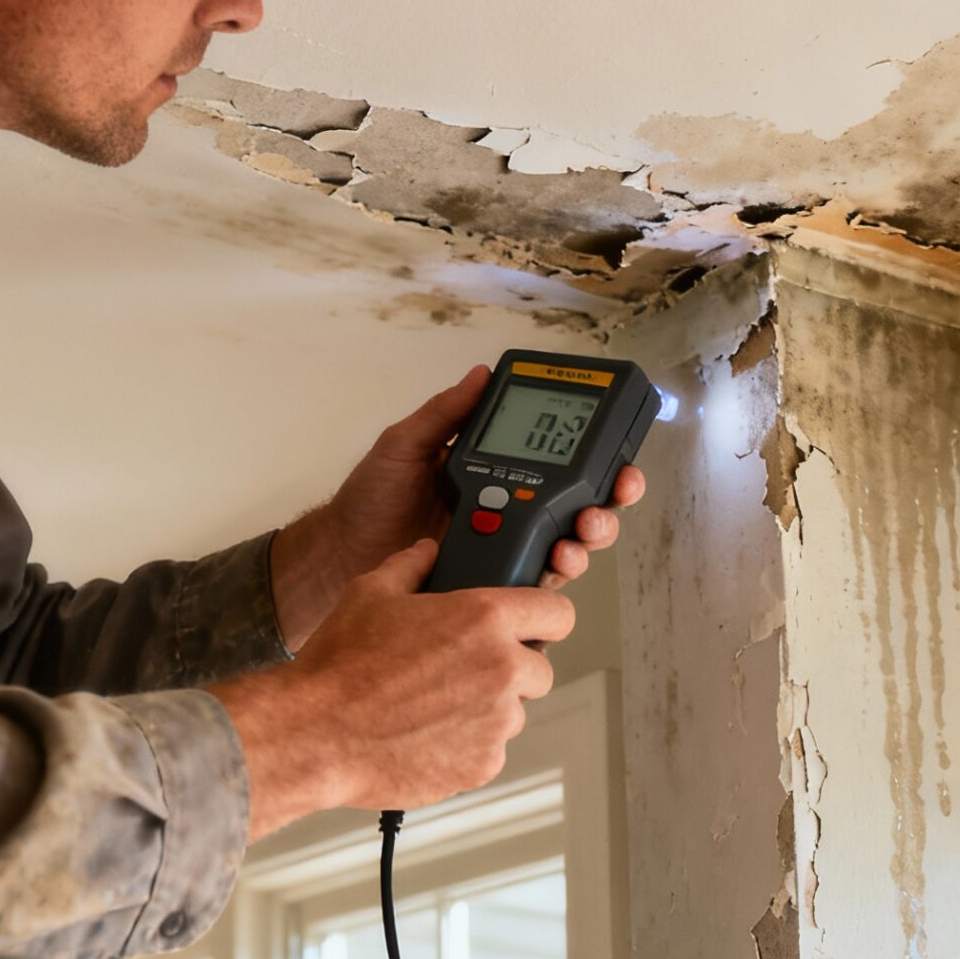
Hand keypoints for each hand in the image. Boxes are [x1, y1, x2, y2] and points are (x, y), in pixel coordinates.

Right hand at [211, 539, 574, 837]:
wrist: (315, 734)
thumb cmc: (341, 665)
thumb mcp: (371, 593)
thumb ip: (411, 565)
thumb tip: (427, 552)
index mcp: (485, 619)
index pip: (558, 613)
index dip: (545, 618)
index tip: (532, 625)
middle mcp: (502, 670)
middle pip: (541, 668)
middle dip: (513, 667)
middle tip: (465, 669)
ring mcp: (497, 723)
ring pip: (515, 711)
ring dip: (488, 707)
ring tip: (433, 704)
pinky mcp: (483, 765)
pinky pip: (490, 750)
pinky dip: (467, 744)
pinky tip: (425, 733)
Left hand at [270, 368, 646, 644]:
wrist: (345, 553)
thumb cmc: (370, 499)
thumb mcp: (405, 444)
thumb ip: (446, 413)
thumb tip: (481, 375)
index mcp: (497, 469)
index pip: (558, 459)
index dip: (594, 456)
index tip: (614, 449)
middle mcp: (510, 507)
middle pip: (579, 505)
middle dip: (608, 502)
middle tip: (611, 498)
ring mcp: (504, 546)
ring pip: (568, 545)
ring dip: (587, 540)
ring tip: (578, 536)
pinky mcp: (492, 582)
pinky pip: (534, 582)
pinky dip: (553, 576)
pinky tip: (555, 565)